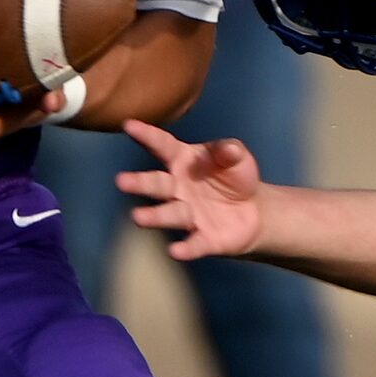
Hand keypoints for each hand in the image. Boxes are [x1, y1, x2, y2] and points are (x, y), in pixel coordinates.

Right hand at [117, 119, 265, 259]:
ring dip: (154, 216)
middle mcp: (179, 188)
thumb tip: (228, 149)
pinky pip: (193, 243)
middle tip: (121, 181)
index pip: (163, 146)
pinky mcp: (203, 238)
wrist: (254, 212)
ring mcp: (189, 214)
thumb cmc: (236, 178)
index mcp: (183, 161)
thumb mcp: (237, 157)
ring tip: (137, 217)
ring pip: (169, 214)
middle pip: (157, 184)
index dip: (147, 135)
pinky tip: (175, 251)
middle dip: (139, 183)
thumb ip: (231, 151)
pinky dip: (185, 248)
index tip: (129, 125)